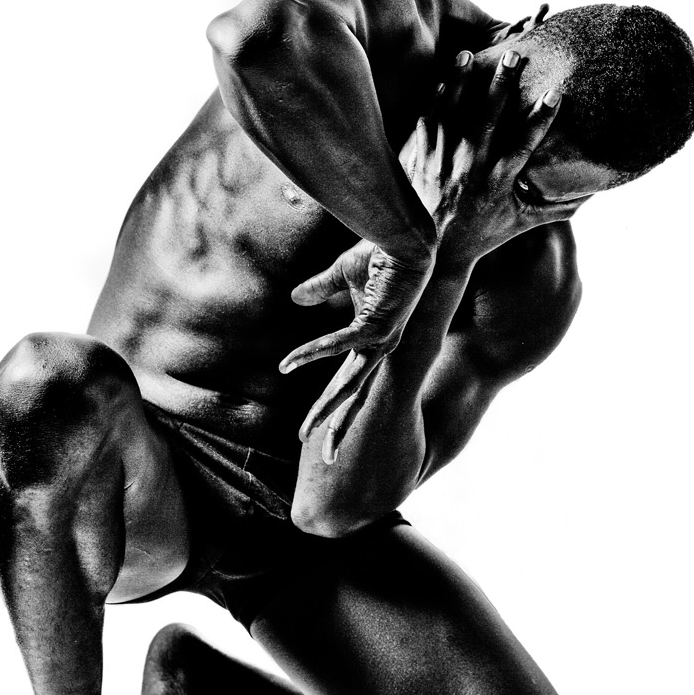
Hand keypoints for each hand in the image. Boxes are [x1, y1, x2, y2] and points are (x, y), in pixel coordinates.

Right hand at [281, 240, 419, 458]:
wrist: (405, 236)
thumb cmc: (379, 251)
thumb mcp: (340, 275)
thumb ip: (320, 289)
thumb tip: (295, 299)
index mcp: (370, 340)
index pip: (347, 381)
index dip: (330, 403)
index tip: (315, 427)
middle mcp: (379, 348)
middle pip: (353, 397)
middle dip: (334, 427)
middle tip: (323, 459)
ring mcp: (380, 341)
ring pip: (349, 386)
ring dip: (326, 410)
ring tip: (307, 434)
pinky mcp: (377, 325)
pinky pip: (336, 346)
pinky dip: (311, 354)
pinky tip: (288, 364)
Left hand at [406, 49, 560, 264]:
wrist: (433, 252)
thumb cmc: (481, 234)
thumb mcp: (522, 222)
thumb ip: (556, 207)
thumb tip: (591, 195)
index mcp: (499, 181)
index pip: (525, 144)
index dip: (541, 119)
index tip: (555, 94)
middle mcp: (471, 169)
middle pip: (488, 119)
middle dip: (502, 85)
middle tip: (513, 56)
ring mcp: (443, 162)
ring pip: (453, 114)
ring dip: (462, 83)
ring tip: (470, 55)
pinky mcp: (421, 159)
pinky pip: (428, 122)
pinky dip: (436, 100)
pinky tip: (445, 79)